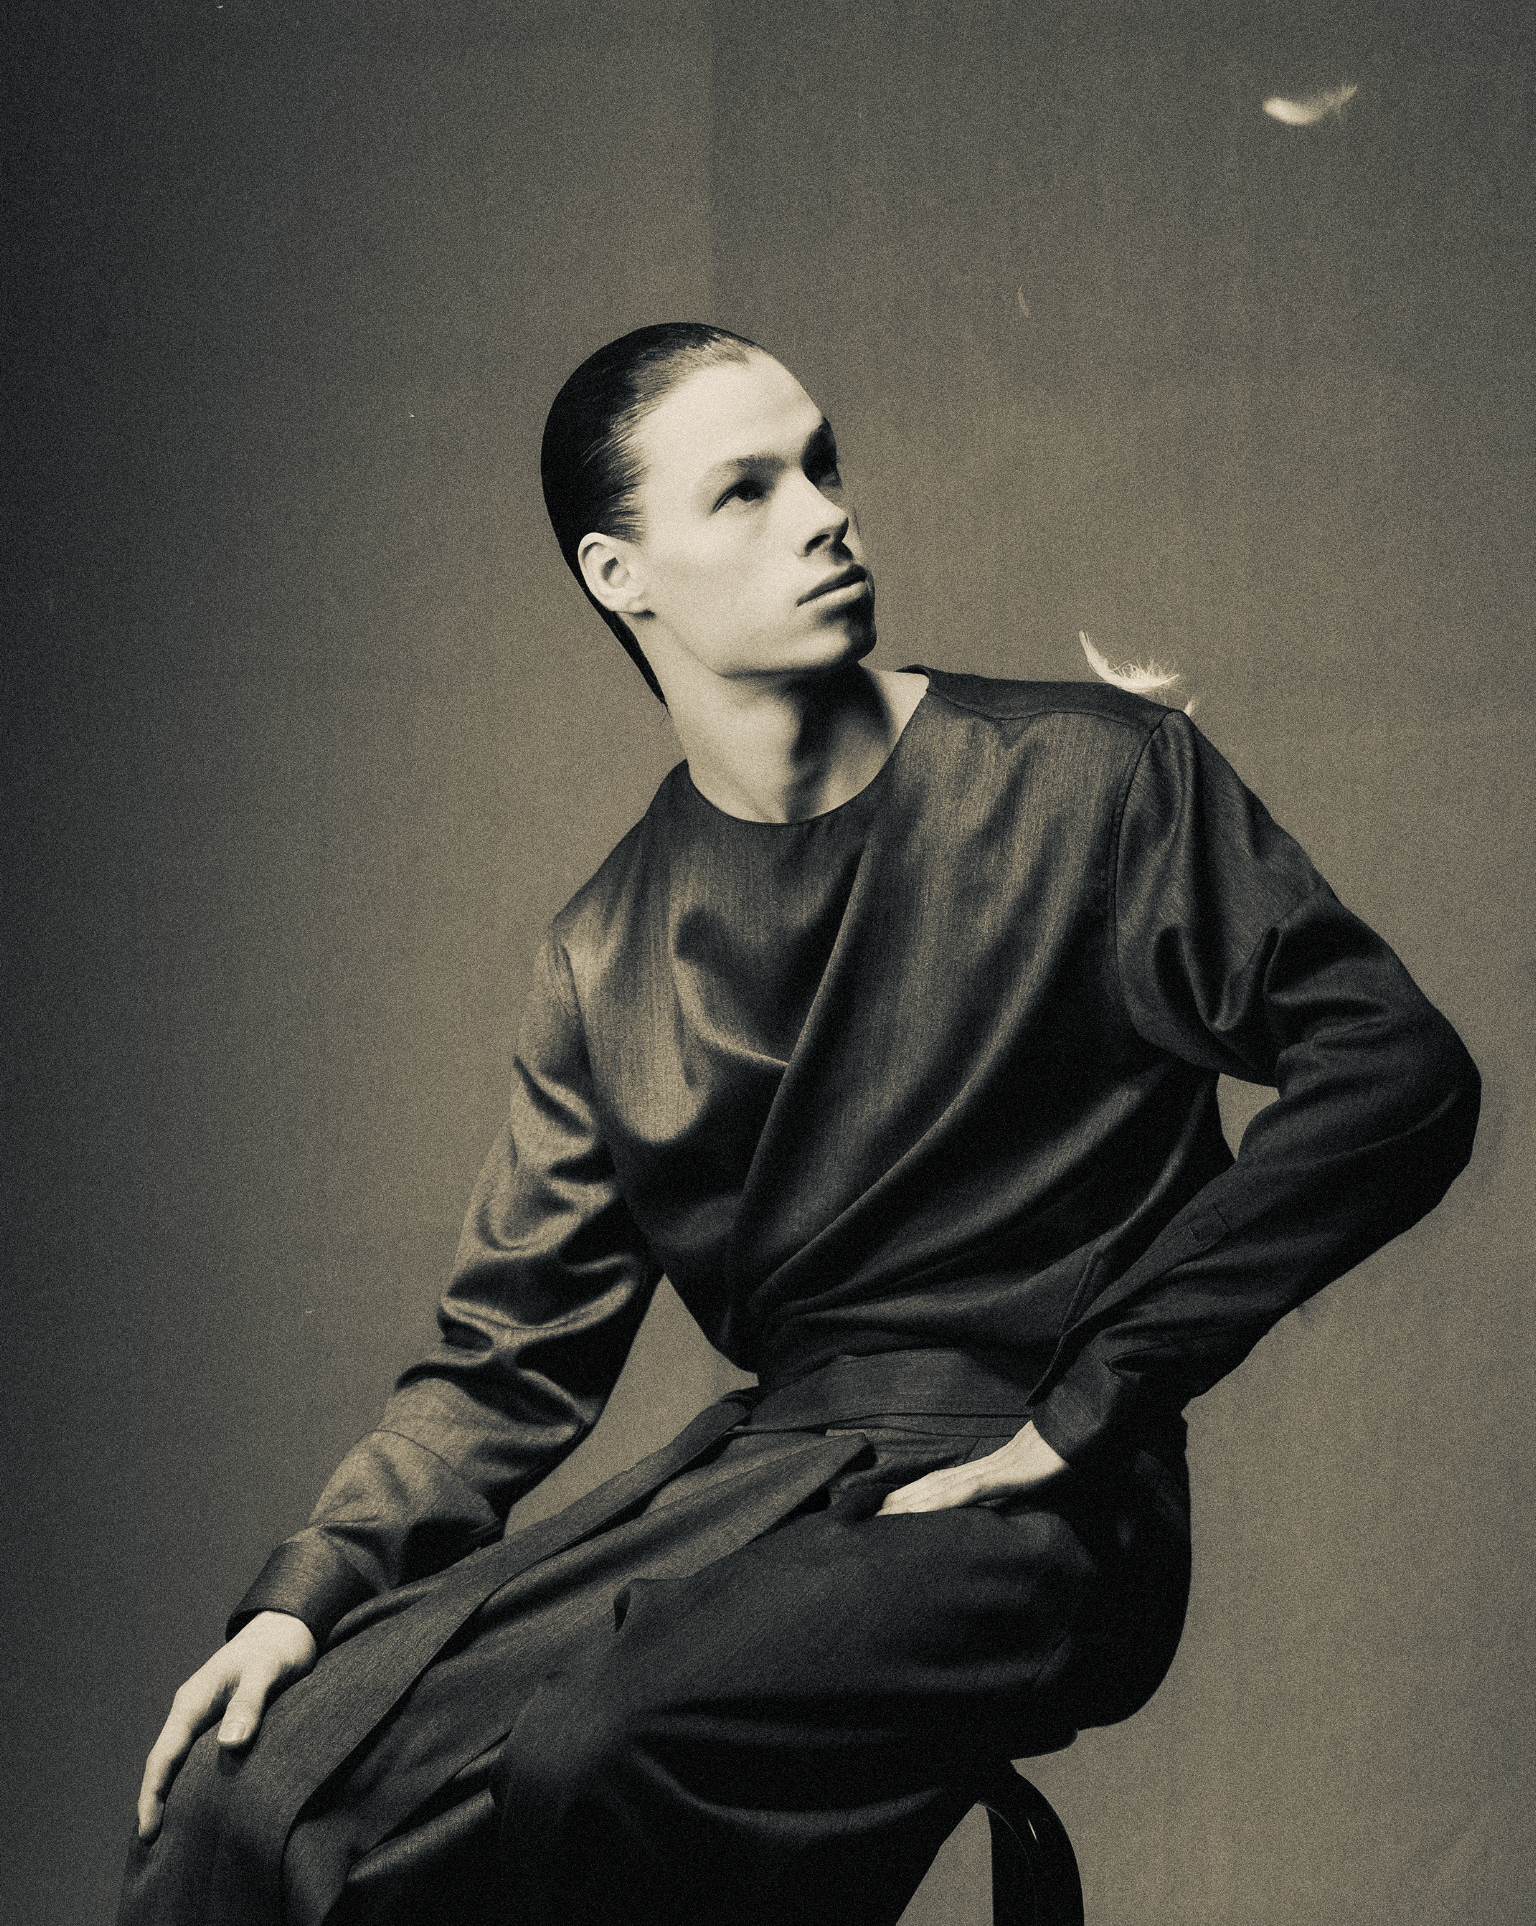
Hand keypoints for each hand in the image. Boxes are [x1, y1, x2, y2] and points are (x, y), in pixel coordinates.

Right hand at [136, 1610, 316, 1841]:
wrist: (288, 1625)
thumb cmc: (278, 1646)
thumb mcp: (267, 1671)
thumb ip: (249, 1703)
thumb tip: (230, 1744)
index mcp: (194, 1699)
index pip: (165, 1754)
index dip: (154, 1794)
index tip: (148, 1830)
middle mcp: (193, 1710)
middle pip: (165, 1763)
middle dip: (155, 1801)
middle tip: (152, 1845)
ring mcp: (205, 1715)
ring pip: (180, 1761)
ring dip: (172, 1794)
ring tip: (171, 1835)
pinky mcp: (221, 1720)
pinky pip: (198, 1756)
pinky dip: (192, 1780)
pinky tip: (200, 1802)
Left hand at [876, 1421, 1068, 1515]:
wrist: (1077, 1430)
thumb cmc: (1056, 1454)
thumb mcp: (1028, 1480)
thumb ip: (1009, 1491)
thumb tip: (993, 1509)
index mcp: (983, 1470)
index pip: (939, 1486)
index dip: (911, 1499)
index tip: (883, 1513)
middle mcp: (980, 1469)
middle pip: (931, 1487)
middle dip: (900, 1504)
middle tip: (869, 1521)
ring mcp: (992, 1470)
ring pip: (943, 1488)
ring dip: (913, 1504)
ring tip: (885, 1517)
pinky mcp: (1007, 1474)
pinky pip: (973, 1489)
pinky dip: (948, 1499)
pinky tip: (929, 1508)